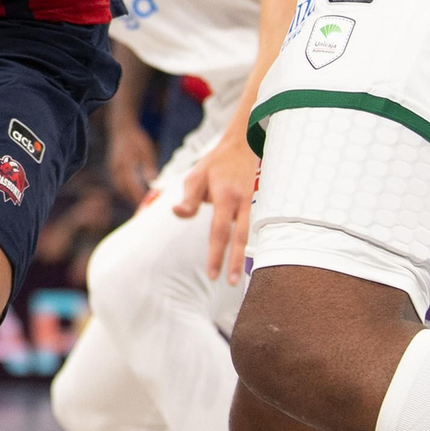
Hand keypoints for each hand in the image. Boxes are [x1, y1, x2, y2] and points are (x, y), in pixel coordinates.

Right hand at [106, 121, 158, 206]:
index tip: (146, 205)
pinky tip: (132, 194)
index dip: (138, 196)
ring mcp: (113, 169)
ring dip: (128, 196)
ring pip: (120, 188)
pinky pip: (118, 184)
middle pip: (124, 190)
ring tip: (138, 204)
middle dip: (133, 200)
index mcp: (125, 164)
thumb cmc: (136, 138)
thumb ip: (148, 166)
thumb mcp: (146, 150)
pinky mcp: (113, 169)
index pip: (132, 185)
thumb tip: (152, 181)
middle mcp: (117, 168)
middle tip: (143, 209)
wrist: (121, 129)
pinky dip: (125, 190)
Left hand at [171, 129, 258, 283]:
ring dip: (241, 257)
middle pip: (238, 239)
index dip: (216, 254)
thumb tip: (178, 213)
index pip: (219, 231)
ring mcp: (248, 204)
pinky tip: (240, 258)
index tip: (212, 274)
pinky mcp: (251, 204)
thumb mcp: (195, 175)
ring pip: (246, 235)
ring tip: (237, 277)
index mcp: (225, 197)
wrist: (242, 146)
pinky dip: (244, 245)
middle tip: (230, 283)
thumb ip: (189, 198)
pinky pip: (247, 228)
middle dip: (234, 262)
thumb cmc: (215, 163)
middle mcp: (240, 203)